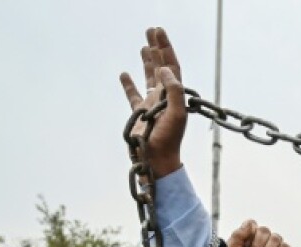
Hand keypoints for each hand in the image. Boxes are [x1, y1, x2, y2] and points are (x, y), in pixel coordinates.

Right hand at [120, 28, 186, 179]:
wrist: (156, 161)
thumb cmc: (168, 141)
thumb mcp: (176, 115)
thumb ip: (174, 91)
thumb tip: (166, 69)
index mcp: (173, 96)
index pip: (171, 67)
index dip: (166, 49)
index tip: (159, 32)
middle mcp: (163, 97)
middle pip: (161, 67)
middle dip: (157, 48)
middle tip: (152, 30)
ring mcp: (151, 105)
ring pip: (148, 78)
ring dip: (147, 61)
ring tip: (144, 45)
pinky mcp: (139, 114)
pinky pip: (133, 95)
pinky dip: (129, 84)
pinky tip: (124, 74)